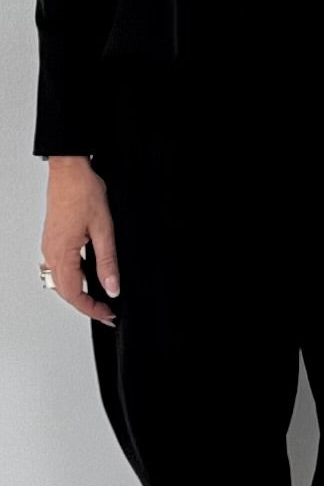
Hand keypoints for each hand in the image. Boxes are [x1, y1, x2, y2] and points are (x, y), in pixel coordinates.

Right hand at [41, 157, 119, 324]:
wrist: (69, 170)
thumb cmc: (82, 191)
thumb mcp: (103, 229)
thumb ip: (107, 262)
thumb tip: (112, 286)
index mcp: (62, 253)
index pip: (74, 294)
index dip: (91, 309)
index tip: (107, 314)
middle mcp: (51, 252)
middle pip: (65, 292)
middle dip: (86, 306)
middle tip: (106, 311)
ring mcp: (49, 246)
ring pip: (61, 282)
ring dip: (78, 294)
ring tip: (98, 299)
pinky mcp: (52, 240)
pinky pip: (59, 268)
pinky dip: (73, 279)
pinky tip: (86, 277)